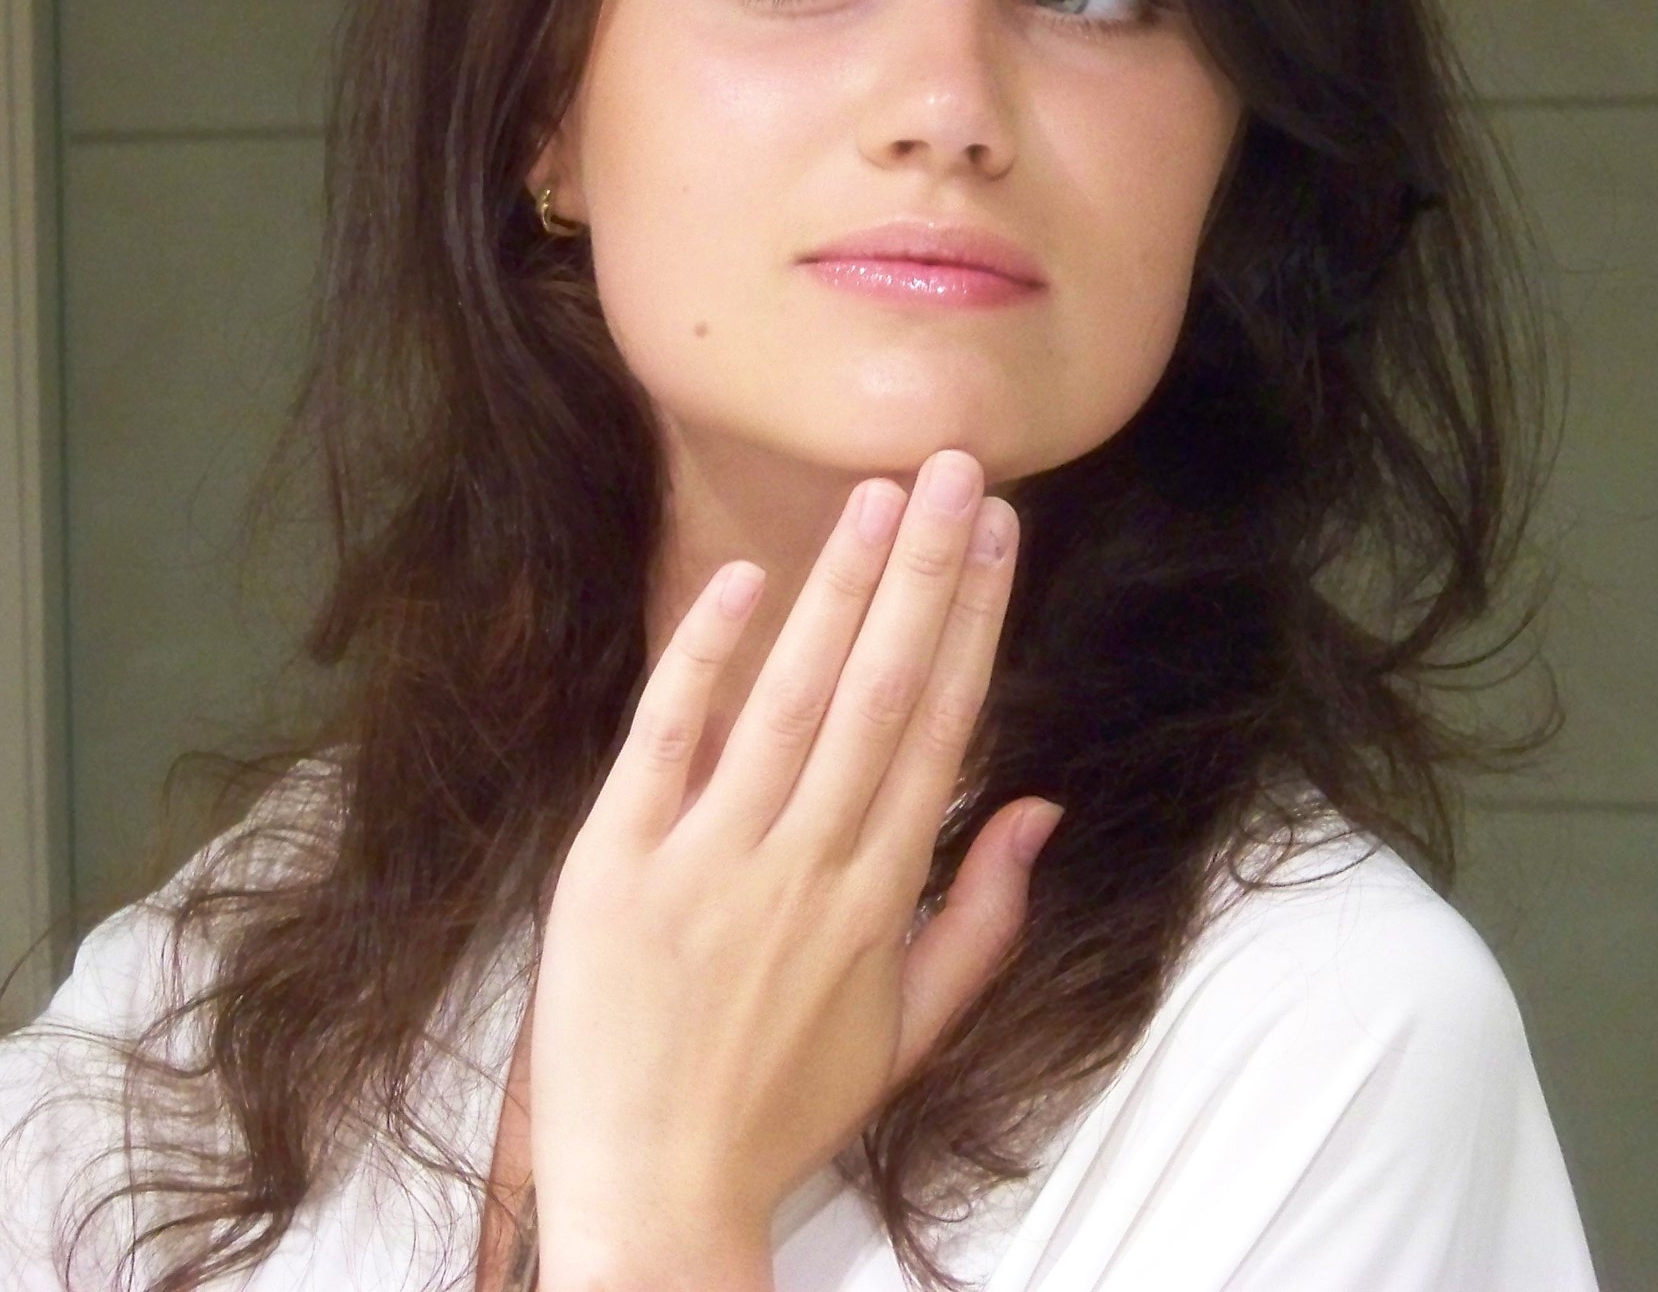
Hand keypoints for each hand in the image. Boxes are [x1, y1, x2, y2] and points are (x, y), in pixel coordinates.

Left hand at [527, 448, 1063, 1284]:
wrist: (657, 1191)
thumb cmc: (782, 1107)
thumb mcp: (909, 1032)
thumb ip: (982, 919)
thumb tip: (1040, 807)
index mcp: (879, 896)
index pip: (940, 727)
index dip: (973, 621)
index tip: (998, 532)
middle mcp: (808, 863)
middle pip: (880, 690)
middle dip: (922, 571)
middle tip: (952, 466)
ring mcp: (711, 859)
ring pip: (792, 699)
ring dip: (839, 590)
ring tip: (877, 497)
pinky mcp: (618, 863)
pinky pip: (668, 741)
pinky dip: (705, 660)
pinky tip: (742, 581)